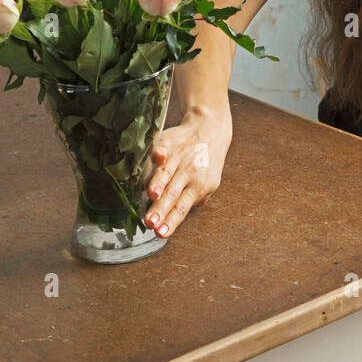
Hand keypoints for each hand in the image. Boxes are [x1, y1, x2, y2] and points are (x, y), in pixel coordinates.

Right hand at [143, 105, 232, 237]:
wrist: (211, 128)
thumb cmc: (204, 162)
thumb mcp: (207, 183)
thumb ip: (194, 200)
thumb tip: (176, 217)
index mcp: (198, 187)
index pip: (182, 207)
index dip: (171, 220)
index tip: (160, 233)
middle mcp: (189, 173)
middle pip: (172, 193)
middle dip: (161, 209)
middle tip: (150, 222)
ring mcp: (180, 156)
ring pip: (168, 172)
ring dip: (159, 183)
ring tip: (152, 195)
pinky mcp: (172, 140)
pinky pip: (165, 146)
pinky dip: (161, 152)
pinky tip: (158, 158)